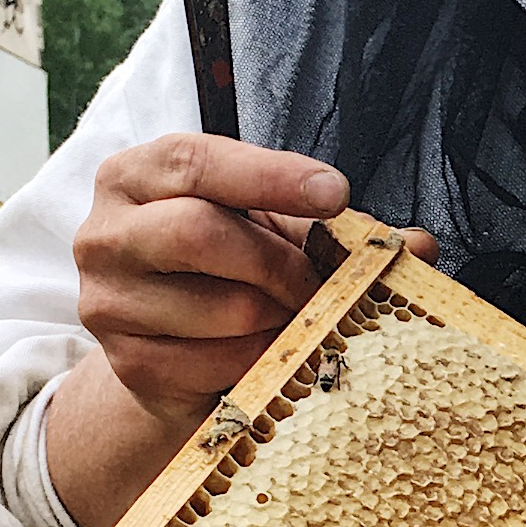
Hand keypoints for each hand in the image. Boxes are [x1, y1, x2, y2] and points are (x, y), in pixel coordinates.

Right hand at [47, 134, 434, 526]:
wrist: (172, 354)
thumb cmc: (227, 271)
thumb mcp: (276, 232)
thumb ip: (336, 229)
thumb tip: (421, 246)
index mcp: (135, 176)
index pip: (197, 162)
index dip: (270, 176)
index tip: (335, 192)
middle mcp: (104, 233)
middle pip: (198, 233)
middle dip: (279, 261)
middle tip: (321, 283)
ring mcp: (107, 303)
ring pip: (221, 306)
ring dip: (281, 317)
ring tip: (296, 317)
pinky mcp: (129, 364)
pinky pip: (219, 361)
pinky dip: (264, 359)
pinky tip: (270, 353)